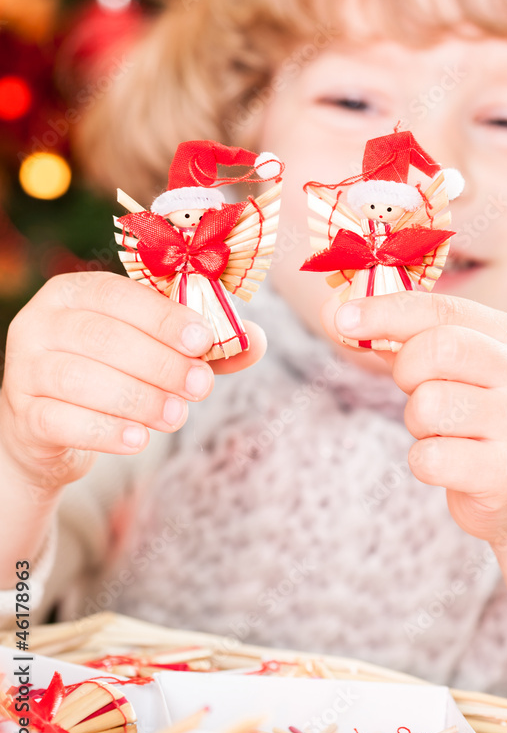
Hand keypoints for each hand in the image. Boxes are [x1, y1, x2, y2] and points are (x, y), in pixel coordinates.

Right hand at [0, 271, 265, 492]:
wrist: (55, 426)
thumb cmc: (115, 371)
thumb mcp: (159, 349)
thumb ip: (203, 343)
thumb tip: (256, 340)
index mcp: (74, 291)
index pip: (119, 294)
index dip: (163, 317)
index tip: (204, 340)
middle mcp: (40, 323)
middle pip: (103, 337)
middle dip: (160, 363)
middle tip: (201, 386)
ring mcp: (24, 370)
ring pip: (82, 380)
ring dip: (139, 399)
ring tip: (178, 416)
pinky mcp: (24, 416)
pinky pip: (63, 421)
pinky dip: (106, 431)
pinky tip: (139, 440)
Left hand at [329, 291, 506, 545]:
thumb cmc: (476, 416)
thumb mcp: (451, 369)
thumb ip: (398, 338)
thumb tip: (335, 312)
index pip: (442, 310)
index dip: (386, 311)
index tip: (343, 318)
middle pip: (435, 350)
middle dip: (405, 370)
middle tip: (416, 389)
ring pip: (427, 406)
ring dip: (416, 422)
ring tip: (444, 431)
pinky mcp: (506, 474)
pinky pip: (429, 459)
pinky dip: (424, 462)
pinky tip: (451, 464)